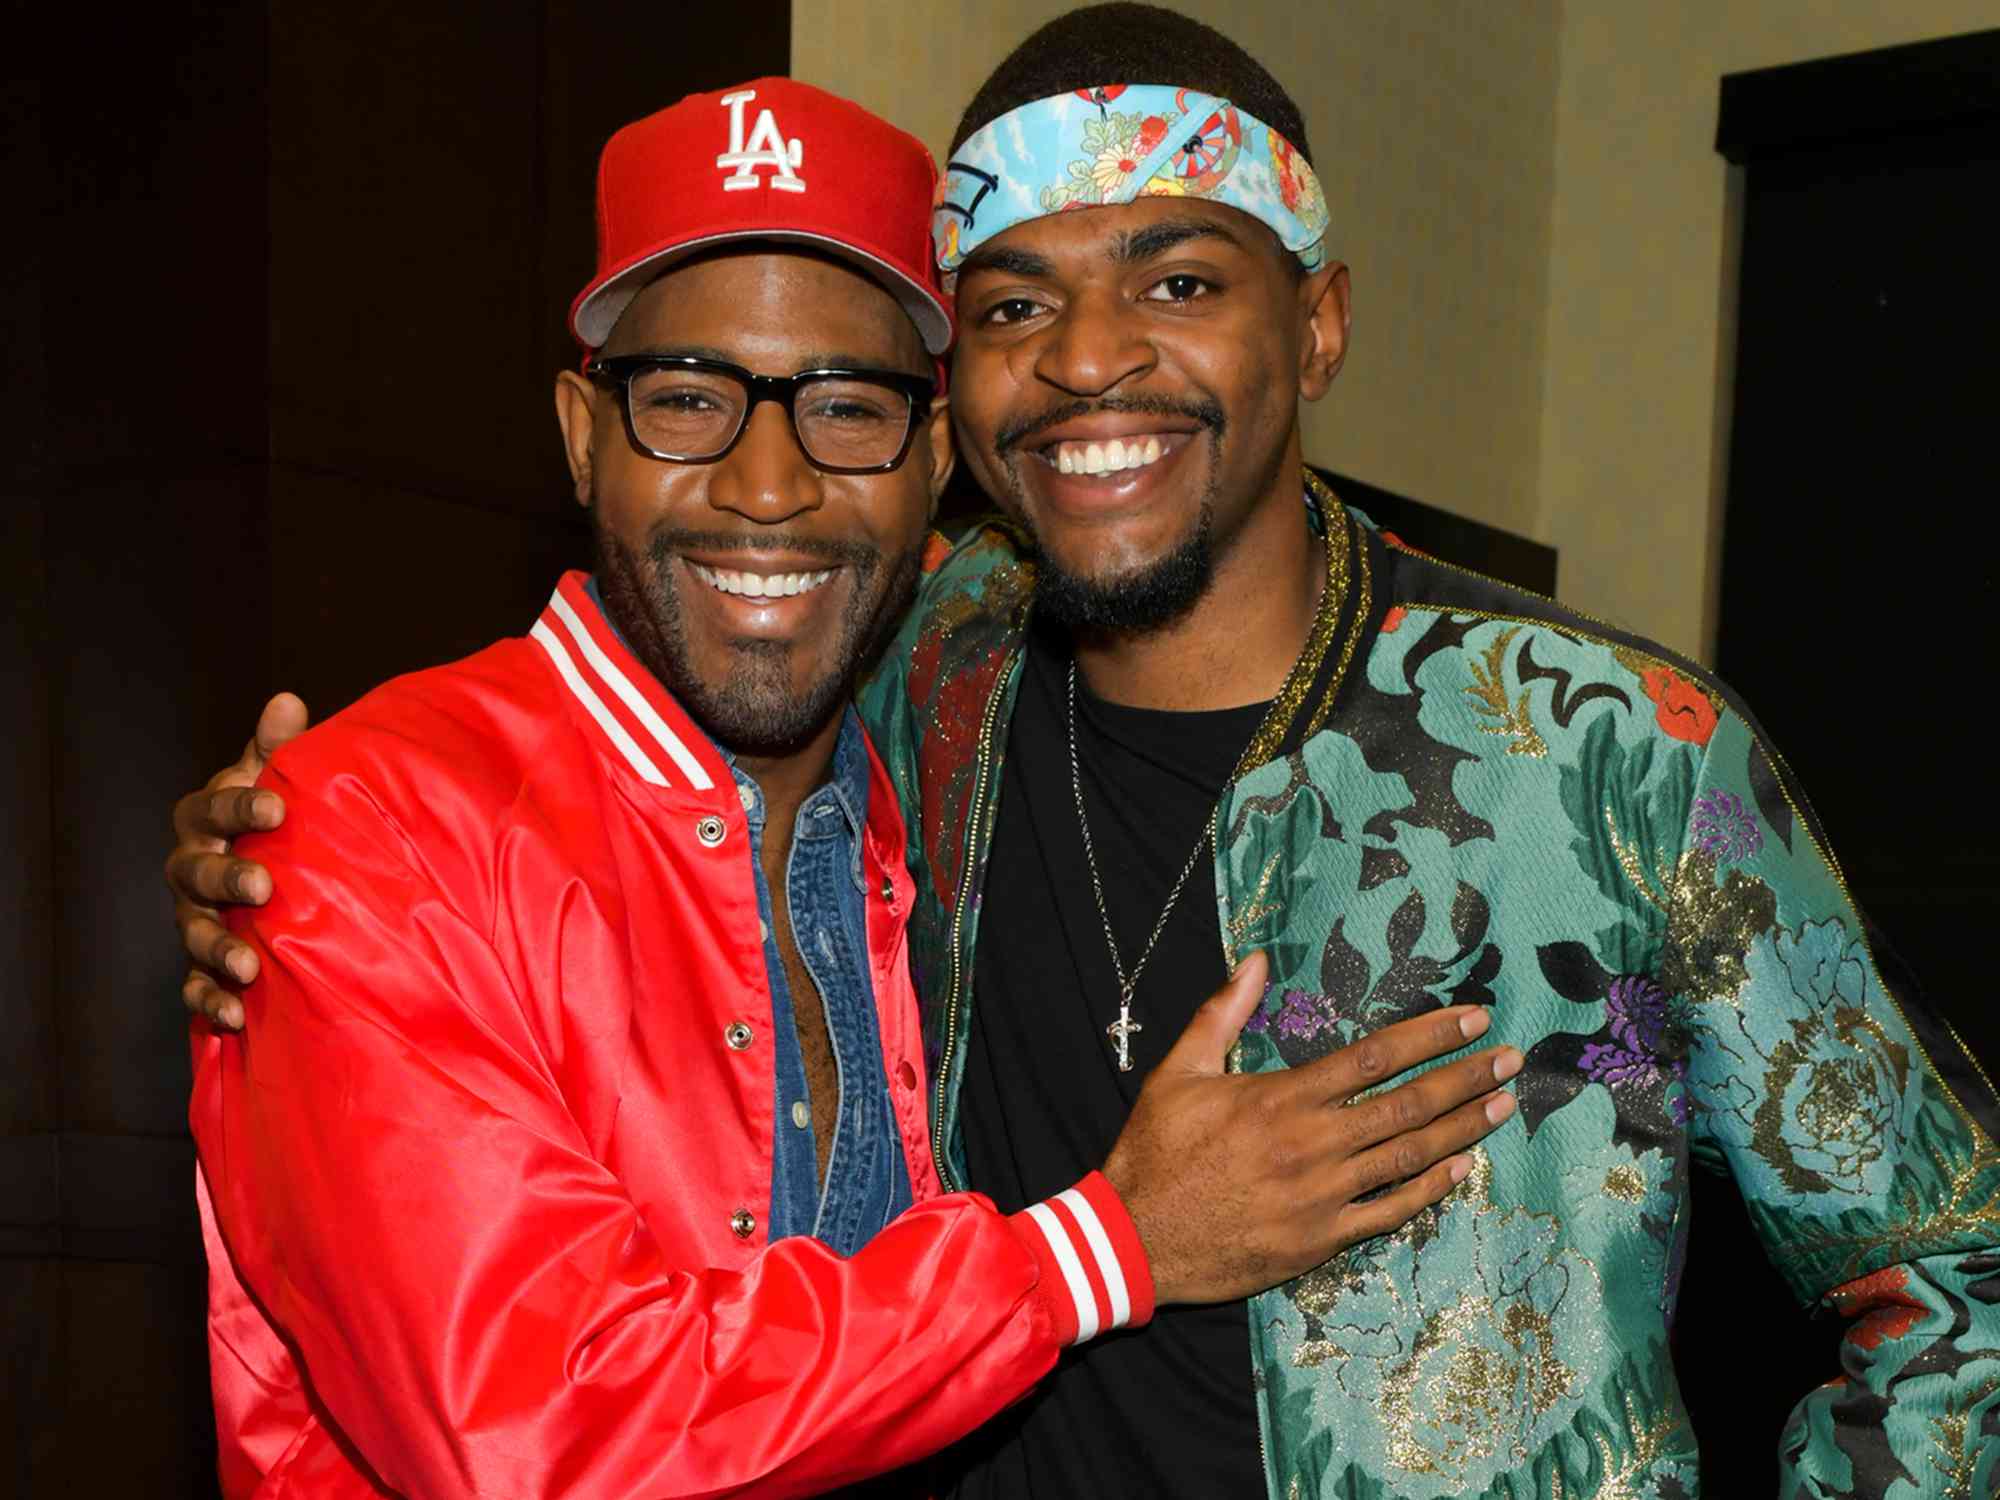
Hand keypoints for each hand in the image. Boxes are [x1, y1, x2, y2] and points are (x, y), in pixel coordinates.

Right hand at [166, 693, 309, 1028]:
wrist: (281, 874)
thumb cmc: (280, 819)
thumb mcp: (280, 779)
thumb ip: (280, 746)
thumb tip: (287, 701)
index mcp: (206, 820)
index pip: (211, 808)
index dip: (239, 806)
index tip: (275, 805)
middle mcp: (191, 869)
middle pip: (195, 875)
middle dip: (226, 880)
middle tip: (263, 887)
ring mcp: (194, 919)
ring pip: (193, 935)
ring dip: (217, 951)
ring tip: (249, 966)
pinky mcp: (204, 964)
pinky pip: (196, 987)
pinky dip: (211, 1001)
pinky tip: (236, 1015)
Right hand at [1101, 952, 1520, 1304]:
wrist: (1136, 1238)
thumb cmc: (1156, 1150)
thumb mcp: (1180, 1071)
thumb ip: (1222, 1012)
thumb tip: (1258, 959)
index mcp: (1282, 1098)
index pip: (1375, 1057)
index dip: (1431, 1034)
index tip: (1471, 1017)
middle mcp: (1312, 1144)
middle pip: (1407, 1105)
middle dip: (1465, 1077)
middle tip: (1510, 1058)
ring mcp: (1322, 1195)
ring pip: (1409, 1157)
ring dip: (1461, 1129)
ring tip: (1501, 1106)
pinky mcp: (1320, 1238)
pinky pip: (1389, 1212)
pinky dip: (1429, 1190)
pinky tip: (1460, 1169)